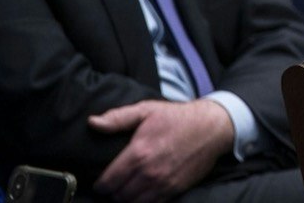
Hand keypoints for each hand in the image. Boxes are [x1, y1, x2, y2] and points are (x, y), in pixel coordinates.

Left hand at [89, 98, 233, 201]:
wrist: (212, 127)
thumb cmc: (177, 117)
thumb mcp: (146, 110)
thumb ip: (117, 118)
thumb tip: (92, 122)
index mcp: (138, 153)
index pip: (108, 181)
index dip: (100, 184)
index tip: (101, 182)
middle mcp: (149, 172)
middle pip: (119, 196)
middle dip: (113, 192)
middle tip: (113, 186)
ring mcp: (163, 183)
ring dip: (127, 199)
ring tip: (126, 190)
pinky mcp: (175, 189)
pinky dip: (144, 201)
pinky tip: (142, 193)